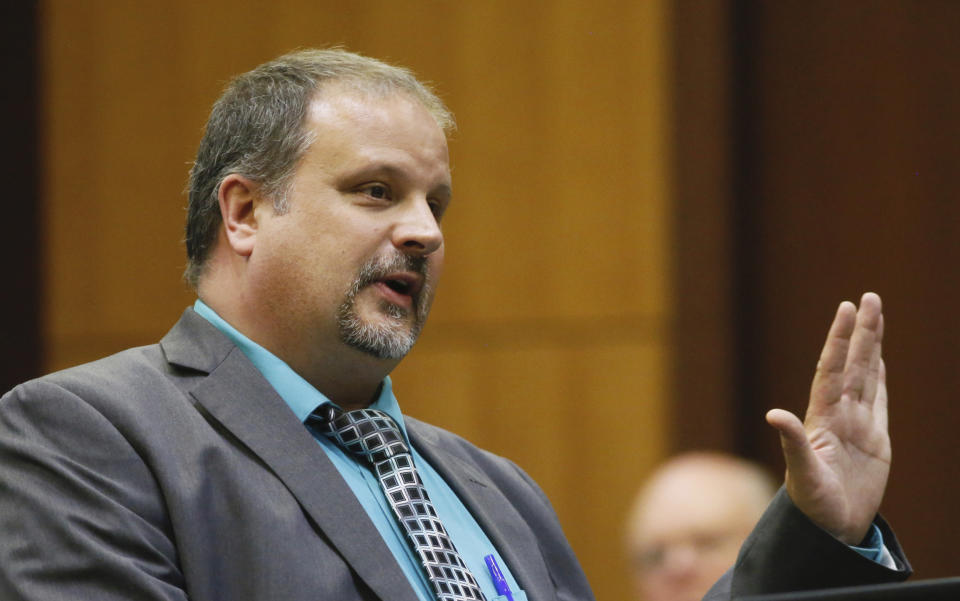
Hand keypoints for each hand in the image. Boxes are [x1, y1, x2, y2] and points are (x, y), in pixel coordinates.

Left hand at [766, 292, 889, 544]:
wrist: (829, 529)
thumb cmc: (812, 505)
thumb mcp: (802, 474)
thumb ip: (791, 442)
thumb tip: (773, 414)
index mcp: (823, 418)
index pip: (833, 368)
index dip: (840, 339)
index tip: (846, 308)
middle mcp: (839, 415)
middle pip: (855, 364)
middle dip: (863, 331)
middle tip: (870, 297)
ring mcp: (857, 425)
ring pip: (868, 376)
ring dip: (872, 347)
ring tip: (876, 316)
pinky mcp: (874, 440)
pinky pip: (878, 401)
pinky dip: (880, 378)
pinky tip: (879, 359)